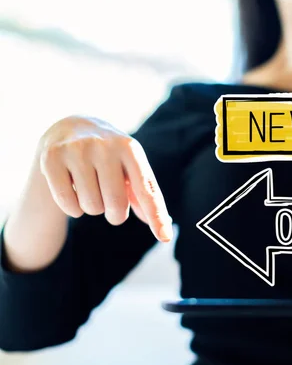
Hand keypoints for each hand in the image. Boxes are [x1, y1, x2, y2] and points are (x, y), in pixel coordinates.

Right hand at [38, 116, 172, 241]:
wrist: (72, 126)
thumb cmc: (110, 156)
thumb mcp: (130, 168)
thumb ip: (144, 195)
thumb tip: (164, 230)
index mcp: (130, 149)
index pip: (146, 190)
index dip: (156, 215)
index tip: (165, 238)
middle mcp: (105, 146)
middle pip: (116, 205)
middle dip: (115, 214)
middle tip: (110, 202)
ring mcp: (77, 149)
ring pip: (91, 207)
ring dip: (92, 208)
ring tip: (90, 188)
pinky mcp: (52, 157)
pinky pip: (67, 203)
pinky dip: (73, 208)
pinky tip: (73, 191)